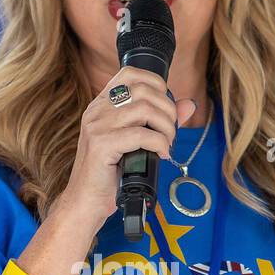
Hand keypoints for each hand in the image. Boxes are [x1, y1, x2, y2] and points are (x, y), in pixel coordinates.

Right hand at [59, 66, 195, 232]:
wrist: (85, 201)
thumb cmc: (110, 173)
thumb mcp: (136, 142)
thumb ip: (160, 120)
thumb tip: (189, 105)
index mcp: (101, 104)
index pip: (131, 73)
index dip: (157, 84)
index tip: (166, 107)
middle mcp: (97, 110)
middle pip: (143, 90)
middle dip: (167, 110)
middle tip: (170, 132)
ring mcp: (97, 126)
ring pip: (144, 110)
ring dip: (165, 127)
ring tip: (166, 144)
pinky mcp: (101, 145)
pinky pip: (141, 134)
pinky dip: (159, 143)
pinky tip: (160, 154)